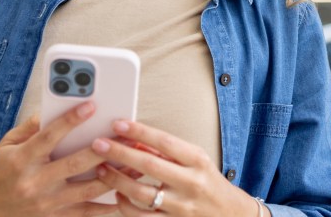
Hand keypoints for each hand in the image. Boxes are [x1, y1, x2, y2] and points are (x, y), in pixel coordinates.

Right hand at [0, 102, 117, 216]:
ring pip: (88, 190)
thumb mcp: (7, 144)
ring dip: (115, 175)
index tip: (91, 105)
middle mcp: (35, 182)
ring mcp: (46, 204)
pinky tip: (125, 195)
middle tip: (126, 135)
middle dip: (104, 149)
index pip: (49, 137)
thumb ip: (32, 126)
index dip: (70, 120)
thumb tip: (56, 107)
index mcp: (22, 160)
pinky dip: (108, 206)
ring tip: (137, 162)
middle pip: (76, 164)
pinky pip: (87, 213)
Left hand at [90, 120, 255, 215]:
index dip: (140, 132)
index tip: (118, 124)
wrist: (231, 215)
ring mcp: (181, 207)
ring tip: (100, 168)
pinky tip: (116, 194)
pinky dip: (125, 205)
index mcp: (198, 161)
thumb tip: (136, 139)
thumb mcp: (197, 162)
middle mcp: (191, 183)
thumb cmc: (209, 182)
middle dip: (120, 153)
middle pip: (149, 166)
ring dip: (116, 180)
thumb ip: (169, 152)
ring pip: (141, 194)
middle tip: (98, 144)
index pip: (165, 142)